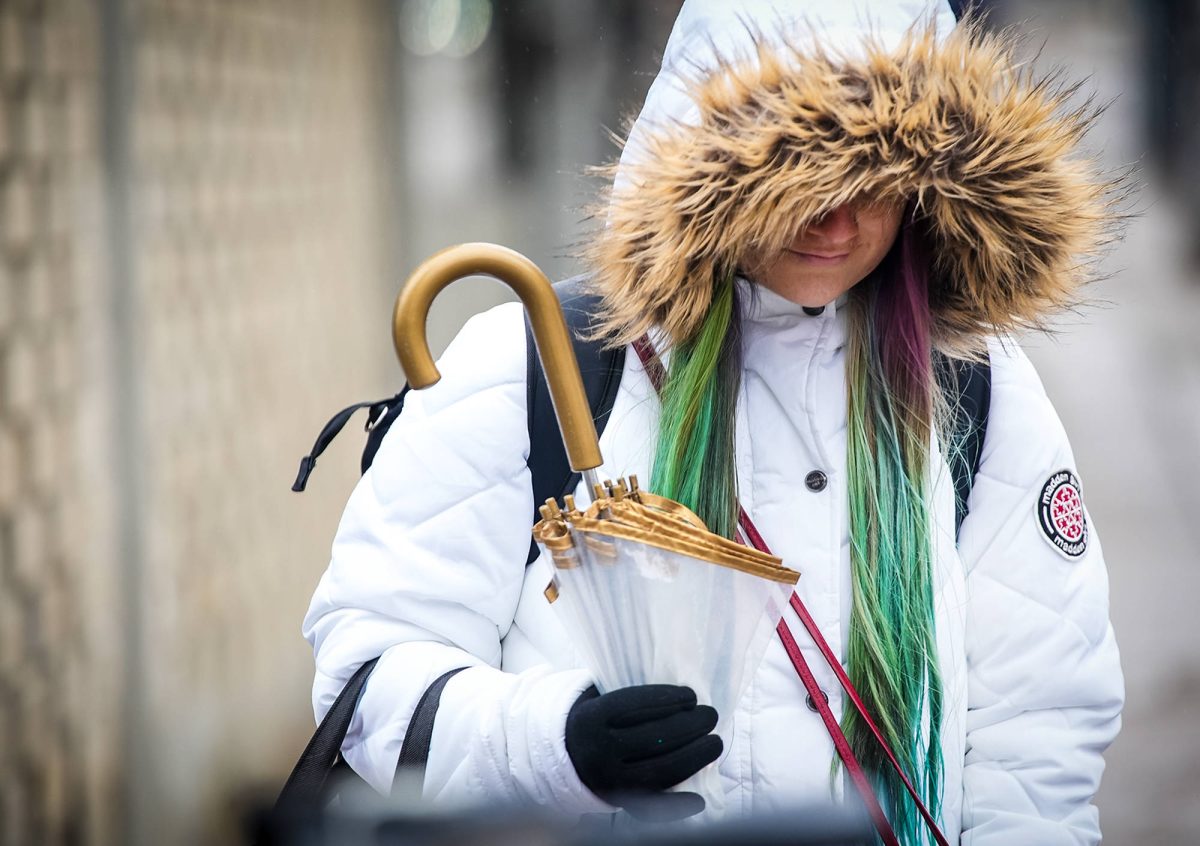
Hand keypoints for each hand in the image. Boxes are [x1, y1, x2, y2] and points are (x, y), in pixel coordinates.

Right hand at [565, 684, 721, 820]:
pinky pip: (652, 808)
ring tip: (714, 743)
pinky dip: (678, 806)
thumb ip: (633, 699)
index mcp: (591, 719)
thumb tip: (683, 698)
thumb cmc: (600, 721)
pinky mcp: (619, 803)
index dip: (668, 699)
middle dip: (690, 726)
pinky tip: (700, 800)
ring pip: (659, 771)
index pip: (635, 706)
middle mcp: (598, 752)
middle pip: (653, 738)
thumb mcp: (601, 700)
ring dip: (695, 757)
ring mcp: (609, 781)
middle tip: (711, 715)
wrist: (567, 758)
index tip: (692, 695)